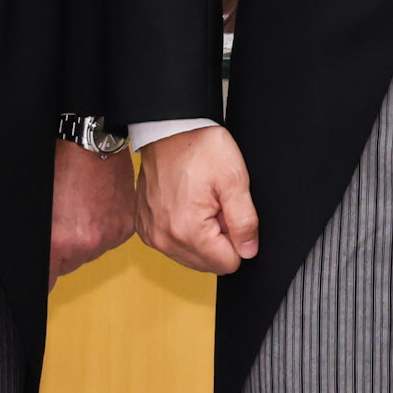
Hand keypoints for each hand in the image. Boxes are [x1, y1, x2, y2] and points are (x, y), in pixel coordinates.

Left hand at [49, 140, 136, 287]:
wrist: (89, 142)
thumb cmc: (60, 166)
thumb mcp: (41, 210)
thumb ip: (44, 242)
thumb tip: (44, 264)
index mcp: (58, 242)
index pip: (47, 282)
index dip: (45, 279)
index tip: (46, 278)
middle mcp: (85, 244)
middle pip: (71, 264)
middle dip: (67, 248)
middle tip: (66, 218)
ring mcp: (109, 236)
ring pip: (93, 250)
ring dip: (88, 235)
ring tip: (84, 205)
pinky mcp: (126, 226)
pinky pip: (112, 237)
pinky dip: (107, 225)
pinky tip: (100, 204)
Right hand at [134, 125, 259, 273]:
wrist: (169, 129)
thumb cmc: (199, 147)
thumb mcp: (234, 179)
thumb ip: (245, 221)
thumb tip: (248, 251)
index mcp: (187, 231)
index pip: (227, 263)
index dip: (236, 238)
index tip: (227, 211)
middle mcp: (163, 239)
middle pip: (207, 263)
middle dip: (218, 238)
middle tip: (215, 204)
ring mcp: (151, 234)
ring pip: (190, 256)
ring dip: (201, 235)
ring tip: (200, 202)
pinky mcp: (144, 227)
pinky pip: (172, 244)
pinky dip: (183, 230)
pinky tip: (186, 204)